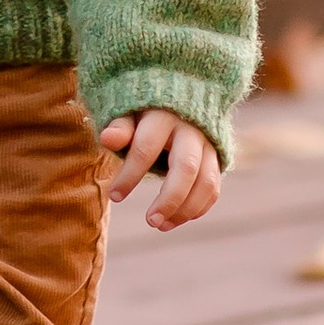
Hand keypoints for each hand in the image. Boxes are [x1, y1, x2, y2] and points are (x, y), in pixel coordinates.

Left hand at [99, 108, 221, 230]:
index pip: (146, 148)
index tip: (115, 196)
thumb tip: (107, 139)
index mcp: (163, 115)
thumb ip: (120, 127)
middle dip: (168, 199)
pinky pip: (213, 188)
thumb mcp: (129, 113)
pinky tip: (175, 219)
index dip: (130, 175)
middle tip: (150, 221)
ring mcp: (207, 144)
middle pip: (185, 168)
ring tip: (161, 225)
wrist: (178, 99)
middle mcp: (190, 129)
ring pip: (205, 182)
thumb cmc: (144, 111)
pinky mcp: (216, 157)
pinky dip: (198, 208)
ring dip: (185, 210)